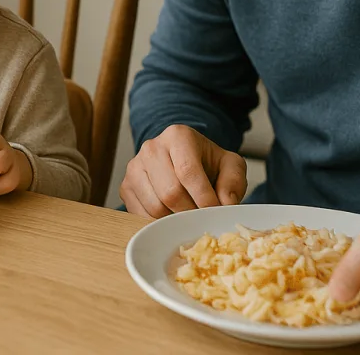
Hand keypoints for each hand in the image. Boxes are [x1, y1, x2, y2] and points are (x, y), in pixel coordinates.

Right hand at [119, 124, 246, 218]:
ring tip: (187, 215)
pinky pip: (140, 214)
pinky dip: (158, 222)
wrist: (182, 160)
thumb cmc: (207, 164)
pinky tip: (171, 216)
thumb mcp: (230, 166)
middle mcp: (151, 148)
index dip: (203, 197)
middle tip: (202, 217)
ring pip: (155, 206)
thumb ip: (233, 182)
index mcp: (178, 136)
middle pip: (170, 192)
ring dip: (175, 219)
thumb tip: (225, 203)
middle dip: (190, 211)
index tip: (214, 212)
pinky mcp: (126, 186)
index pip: (188, 171)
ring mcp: (134, 167)